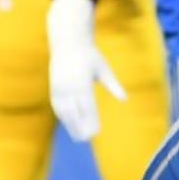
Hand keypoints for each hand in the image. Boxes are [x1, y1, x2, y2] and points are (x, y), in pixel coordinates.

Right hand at [47, 0, 126, 141]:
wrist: (68, 41)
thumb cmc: (89, 55)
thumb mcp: (103, 68)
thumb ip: (113, 84)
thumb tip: (125, 98)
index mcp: (83, 81)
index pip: (87, 106)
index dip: (90, 120)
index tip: (96, 132)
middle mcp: (70, 85)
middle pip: (75, 111)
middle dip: (80, 126)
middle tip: (88, 138)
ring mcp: (60, 86)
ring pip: (64, 110)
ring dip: (70, 124)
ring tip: (78, 137)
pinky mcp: (54, 86)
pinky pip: (57, 105)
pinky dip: (62, 116)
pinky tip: (68, 124)